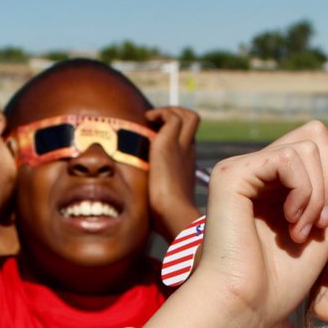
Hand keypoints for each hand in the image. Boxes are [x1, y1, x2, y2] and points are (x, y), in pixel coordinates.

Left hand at [145, 107, 199, 239]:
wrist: (173, 214)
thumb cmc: (166, 215)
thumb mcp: (159, 199)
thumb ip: (152, 193)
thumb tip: (135, 203)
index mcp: (186, 163)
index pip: (184, 138)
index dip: (169, 132)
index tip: (152, 137)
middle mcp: (188, 151)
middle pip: (192, 121)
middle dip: (173, 114)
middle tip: (153, 123)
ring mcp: (182, 146)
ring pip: (187, 115)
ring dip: (168, 111)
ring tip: (151, 120)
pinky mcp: (170, 143)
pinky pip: (172, 117)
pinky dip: (160, 114)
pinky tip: (147, 122)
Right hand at [187, 121, 327, 327]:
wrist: (246, 307)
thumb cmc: (278, 282)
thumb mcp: (323, 233)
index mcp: (276, 184)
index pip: (319, 145)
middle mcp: (258, 171)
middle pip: (314, 134)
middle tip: (324, 221)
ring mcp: (243, 169)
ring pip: (306, 146)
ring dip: (318, 192)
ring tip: (303, 230)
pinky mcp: (232, 174)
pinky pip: (287, 158)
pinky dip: (302, 190)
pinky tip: (291, 221)